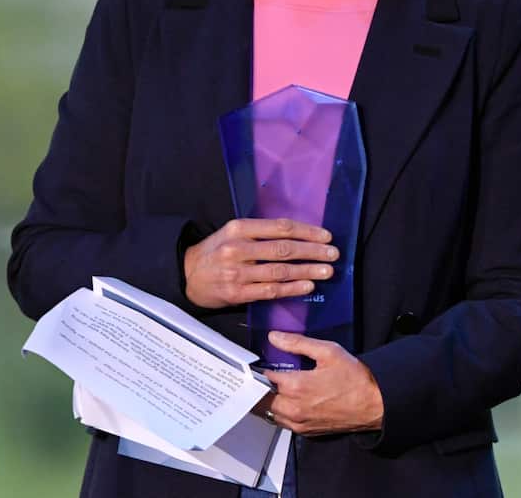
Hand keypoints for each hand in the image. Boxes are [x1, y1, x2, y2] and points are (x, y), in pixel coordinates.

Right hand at [183, 218, 337, 309]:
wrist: (187, 274)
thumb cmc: (216, 251)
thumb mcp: (233, 233)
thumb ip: (260, 233)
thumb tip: (299, 236)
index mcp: (239, 228)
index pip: (281, 227)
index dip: (307, 232)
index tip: (326, 236)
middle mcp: (238, 248)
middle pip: (284, 249)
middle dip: (313, 252)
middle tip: (333, 254)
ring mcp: (237, 272)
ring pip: (280, 271)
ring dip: (307, 271)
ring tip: (326, 271)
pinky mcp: (237, 293)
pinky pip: (270, 291)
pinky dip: (292, 288)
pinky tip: (307, 286)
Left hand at [262, 331, 383, 435]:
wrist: (373, 404)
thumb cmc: (354, 378)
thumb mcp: (327, 351)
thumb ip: (297, 343)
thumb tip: (275, 337)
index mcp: (296, 386)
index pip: (263, 377)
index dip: (259, 368)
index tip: (257, 362)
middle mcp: (294, 407)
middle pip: (261, 398)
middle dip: (259, 385)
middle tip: (262, 374)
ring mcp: (299, 422)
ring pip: (269, 412)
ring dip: (267, 400)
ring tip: (271, 387)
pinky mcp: (306, 431)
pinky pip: (282, 423)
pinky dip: (278, 412)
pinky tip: (285, 401)